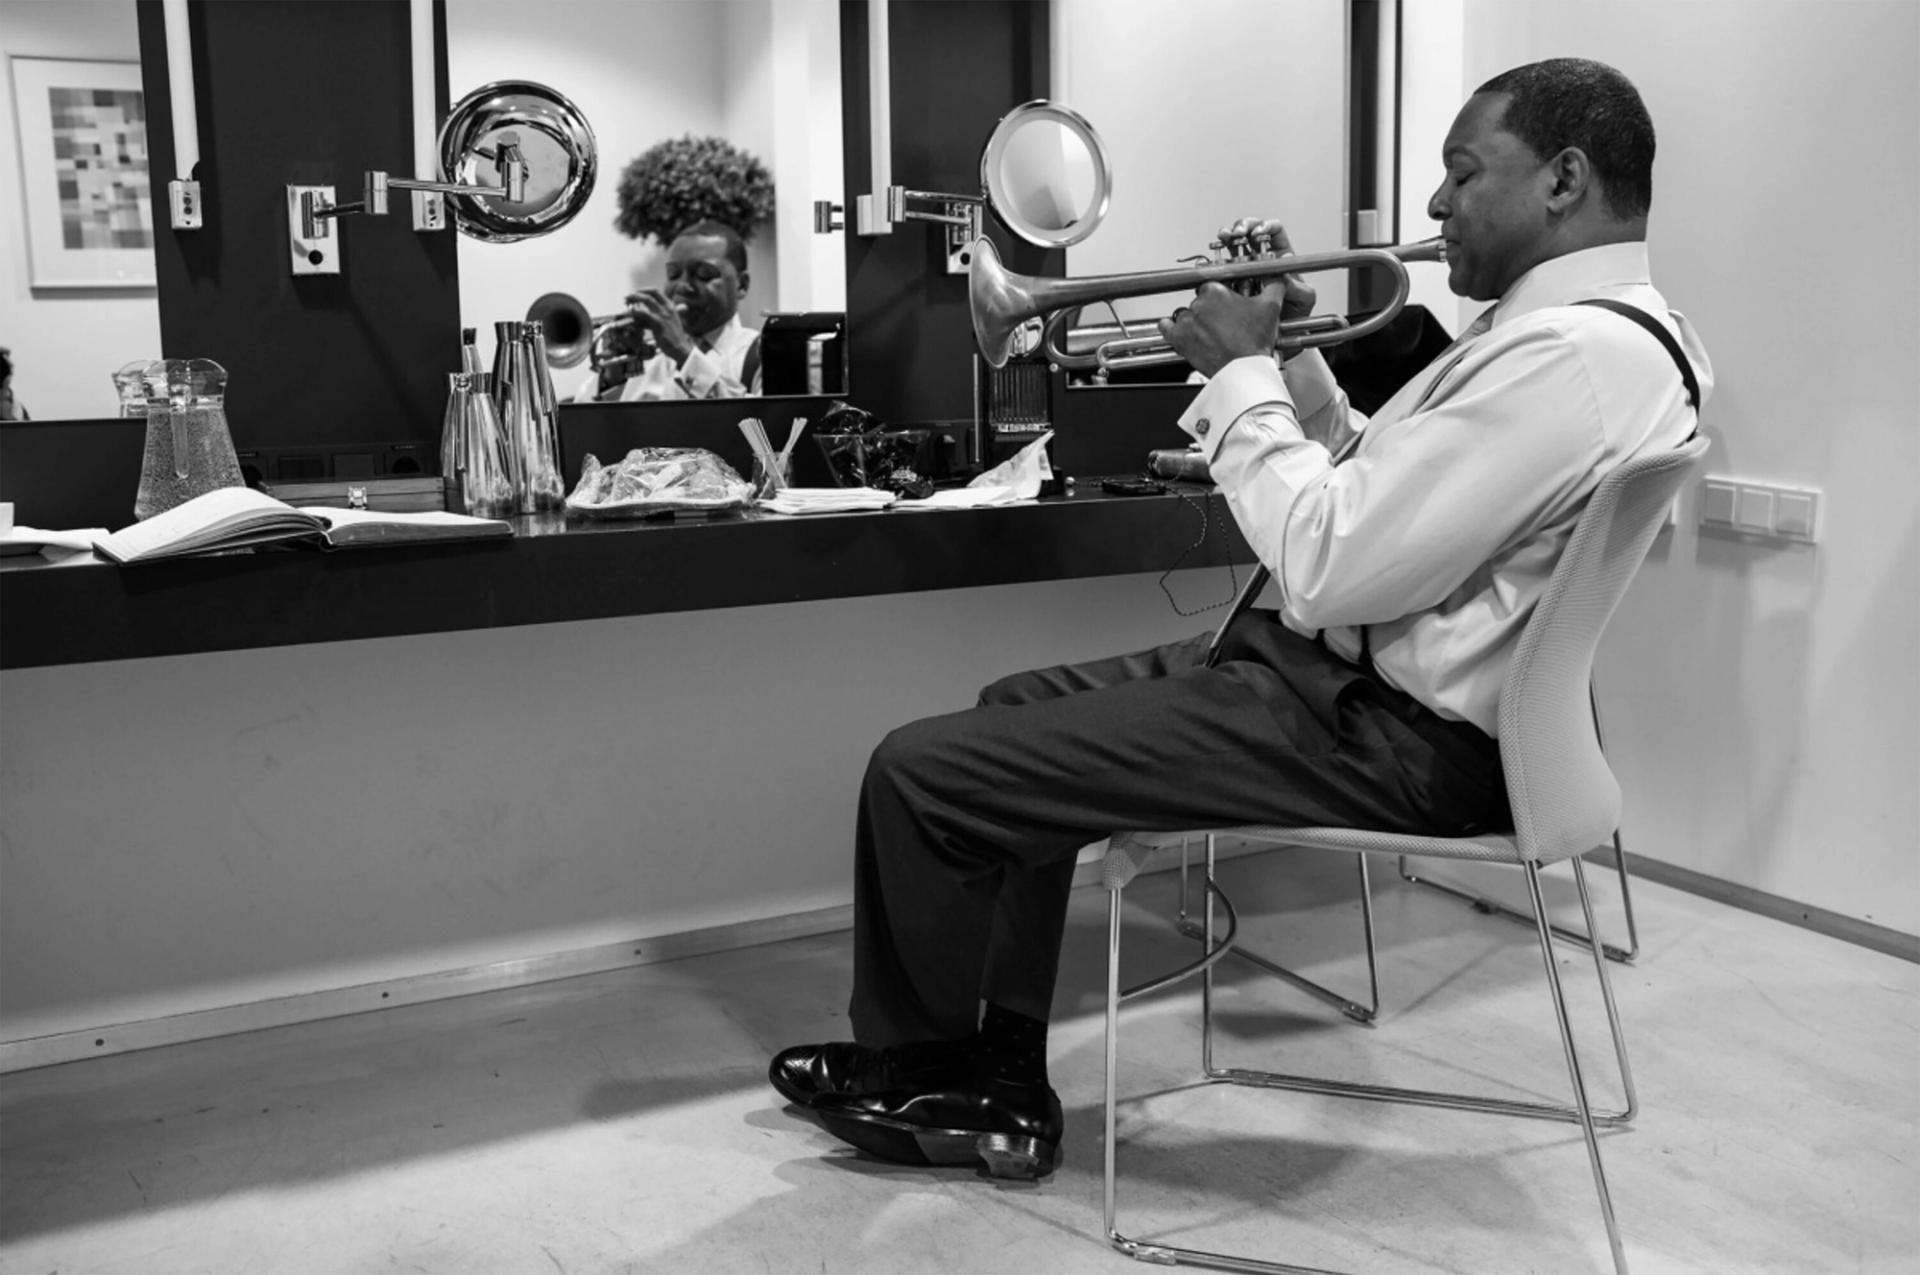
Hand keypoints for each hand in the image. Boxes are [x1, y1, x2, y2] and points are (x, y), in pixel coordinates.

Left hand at [623, 288, 694, 364]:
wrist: (680, 348)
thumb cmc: (672, 338)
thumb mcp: (666, 323)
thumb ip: (655, 317)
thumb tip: (642, 316)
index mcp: (670, 306)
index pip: (656, 292)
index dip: (644, 290)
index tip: (636, 293)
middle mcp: (667, 307)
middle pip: (650, 293)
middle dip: (637, 294)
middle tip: (627, 297)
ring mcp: (663, 314)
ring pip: (647, 299)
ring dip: (635, 298)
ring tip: (626, 302)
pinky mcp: (658, 322)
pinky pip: (644, 313)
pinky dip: (635, 311)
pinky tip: (630, 313)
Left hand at [1158, 281, 1280, 379]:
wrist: (1242, 369)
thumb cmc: (1253, 342)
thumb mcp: (1271, 308)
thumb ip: (1274, 286)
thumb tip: (1276, 278)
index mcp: (1217, 291)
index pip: (1212, 288)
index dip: (1219, 298)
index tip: (1224, 305)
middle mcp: (1199, 303)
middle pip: (1199, 302)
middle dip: (1208, 311)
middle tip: (1220, 323)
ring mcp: (1186, 321)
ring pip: (1184, 314)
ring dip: (1192, 321)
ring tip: (1206, 332)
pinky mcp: (1178, 338)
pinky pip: (1166, 326)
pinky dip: (1169, 327)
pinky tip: (1178, 331)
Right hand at [1215, 216, 1315, 322]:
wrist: (1278, 335)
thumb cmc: (1294, 315)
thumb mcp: (1303, 300)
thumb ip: (1297, 287)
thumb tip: (1285, 275)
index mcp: (1281, 257)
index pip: (1274, 232)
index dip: (1266, 226)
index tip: (1260, 232)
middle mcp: (1262, 259)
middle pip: (1251, 232)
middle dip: (1244, 227)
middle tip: (1238, 233)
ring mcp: (1244, 268)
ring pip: (1234, 244)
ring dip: (1227, 236)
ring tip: (1224, 237)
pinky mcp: (1230, 280)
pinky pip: (1222, 265)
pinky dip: (1216, 257)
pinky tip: (1214, 254)